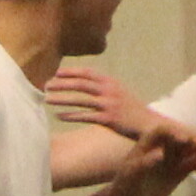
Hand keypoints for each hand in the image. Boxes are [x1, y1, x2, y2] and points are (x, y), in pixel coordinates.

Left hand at [47, 70, 180, 152]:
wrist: (149, 124)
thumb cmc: (131, 109)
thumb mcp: (120, 91)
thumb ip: (104, 86)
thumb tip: (86, 82)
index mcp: (111, 81)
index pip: (87, 72)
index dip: (70, 72)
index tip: (56, 73)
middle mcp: (109, 90)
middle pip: (81, 84)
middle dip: (62, 84)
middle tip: (46, 85)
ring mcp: (109, 104)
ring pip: (80, 100)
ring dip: (62, 99)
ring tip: (47, 99)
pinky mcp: (108, 119)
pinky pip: (85, 116)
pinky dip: (70, 116)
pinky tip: (59, 116)